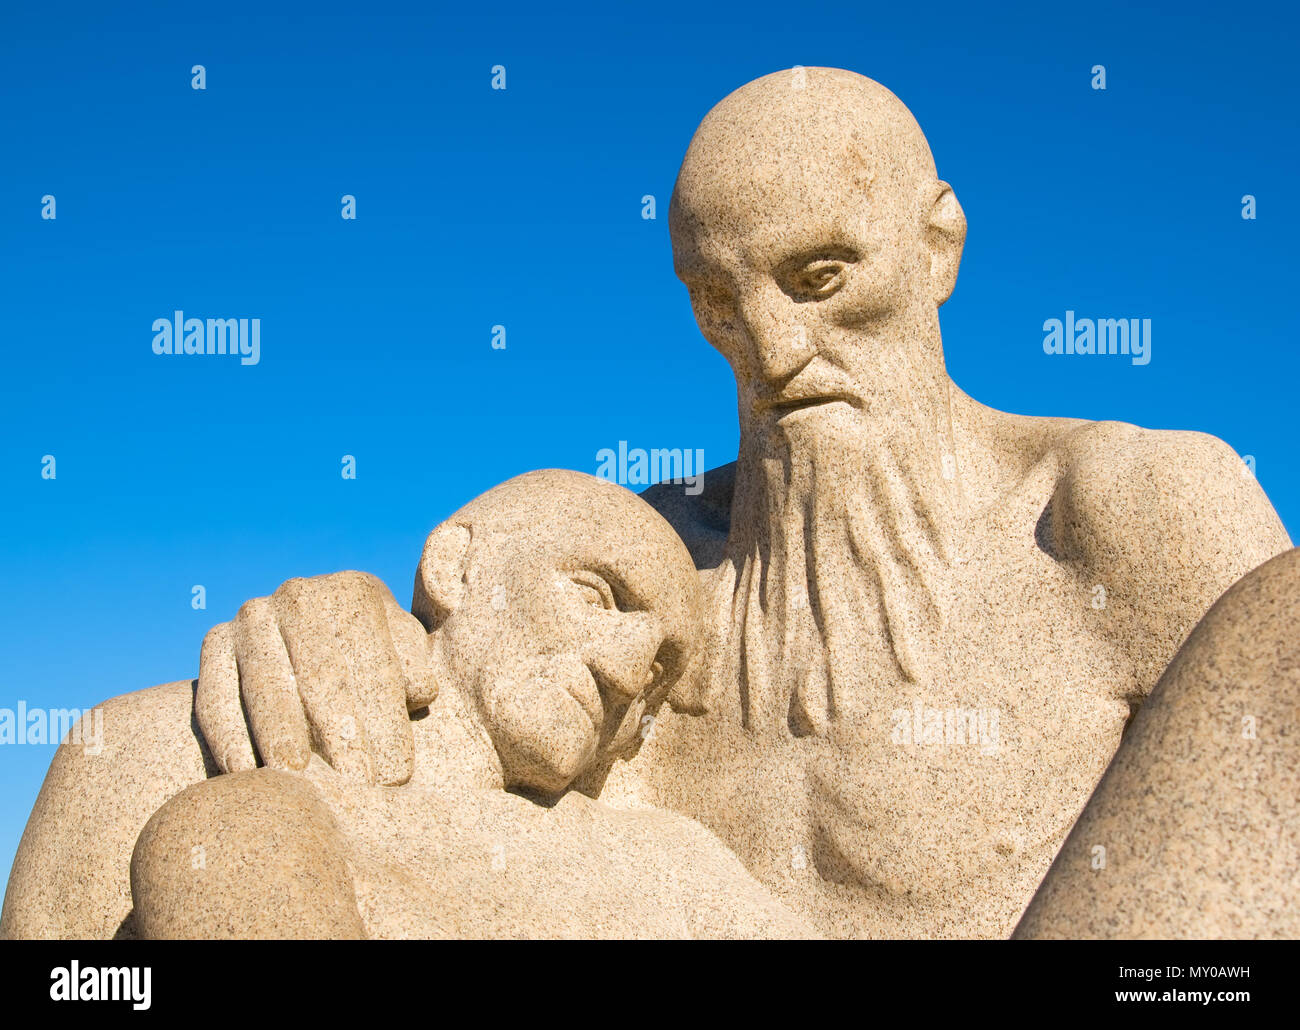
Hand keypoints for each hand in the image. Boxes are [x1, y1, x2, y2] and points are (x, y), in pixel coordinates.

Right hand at [196, 571, 436, 785]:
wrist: (307, 642)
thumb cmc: (372, 659)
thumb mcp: (403, 651)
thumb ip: (416, 666)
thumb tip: (419, 690)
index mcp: (354, 591)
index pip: (373, 662)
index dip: (386, 720)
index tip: (396, 773)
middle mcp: (299, 595)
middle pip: (321, 675)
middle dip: (340, 736)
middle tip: (355, 787)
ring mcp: (252, 617)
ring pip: (266, 686)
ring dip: (281, 738)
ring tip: (299, 784)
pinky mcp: (214, 642)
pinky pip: (217, 695)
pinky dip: (228, 736)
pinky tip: (245, 774)